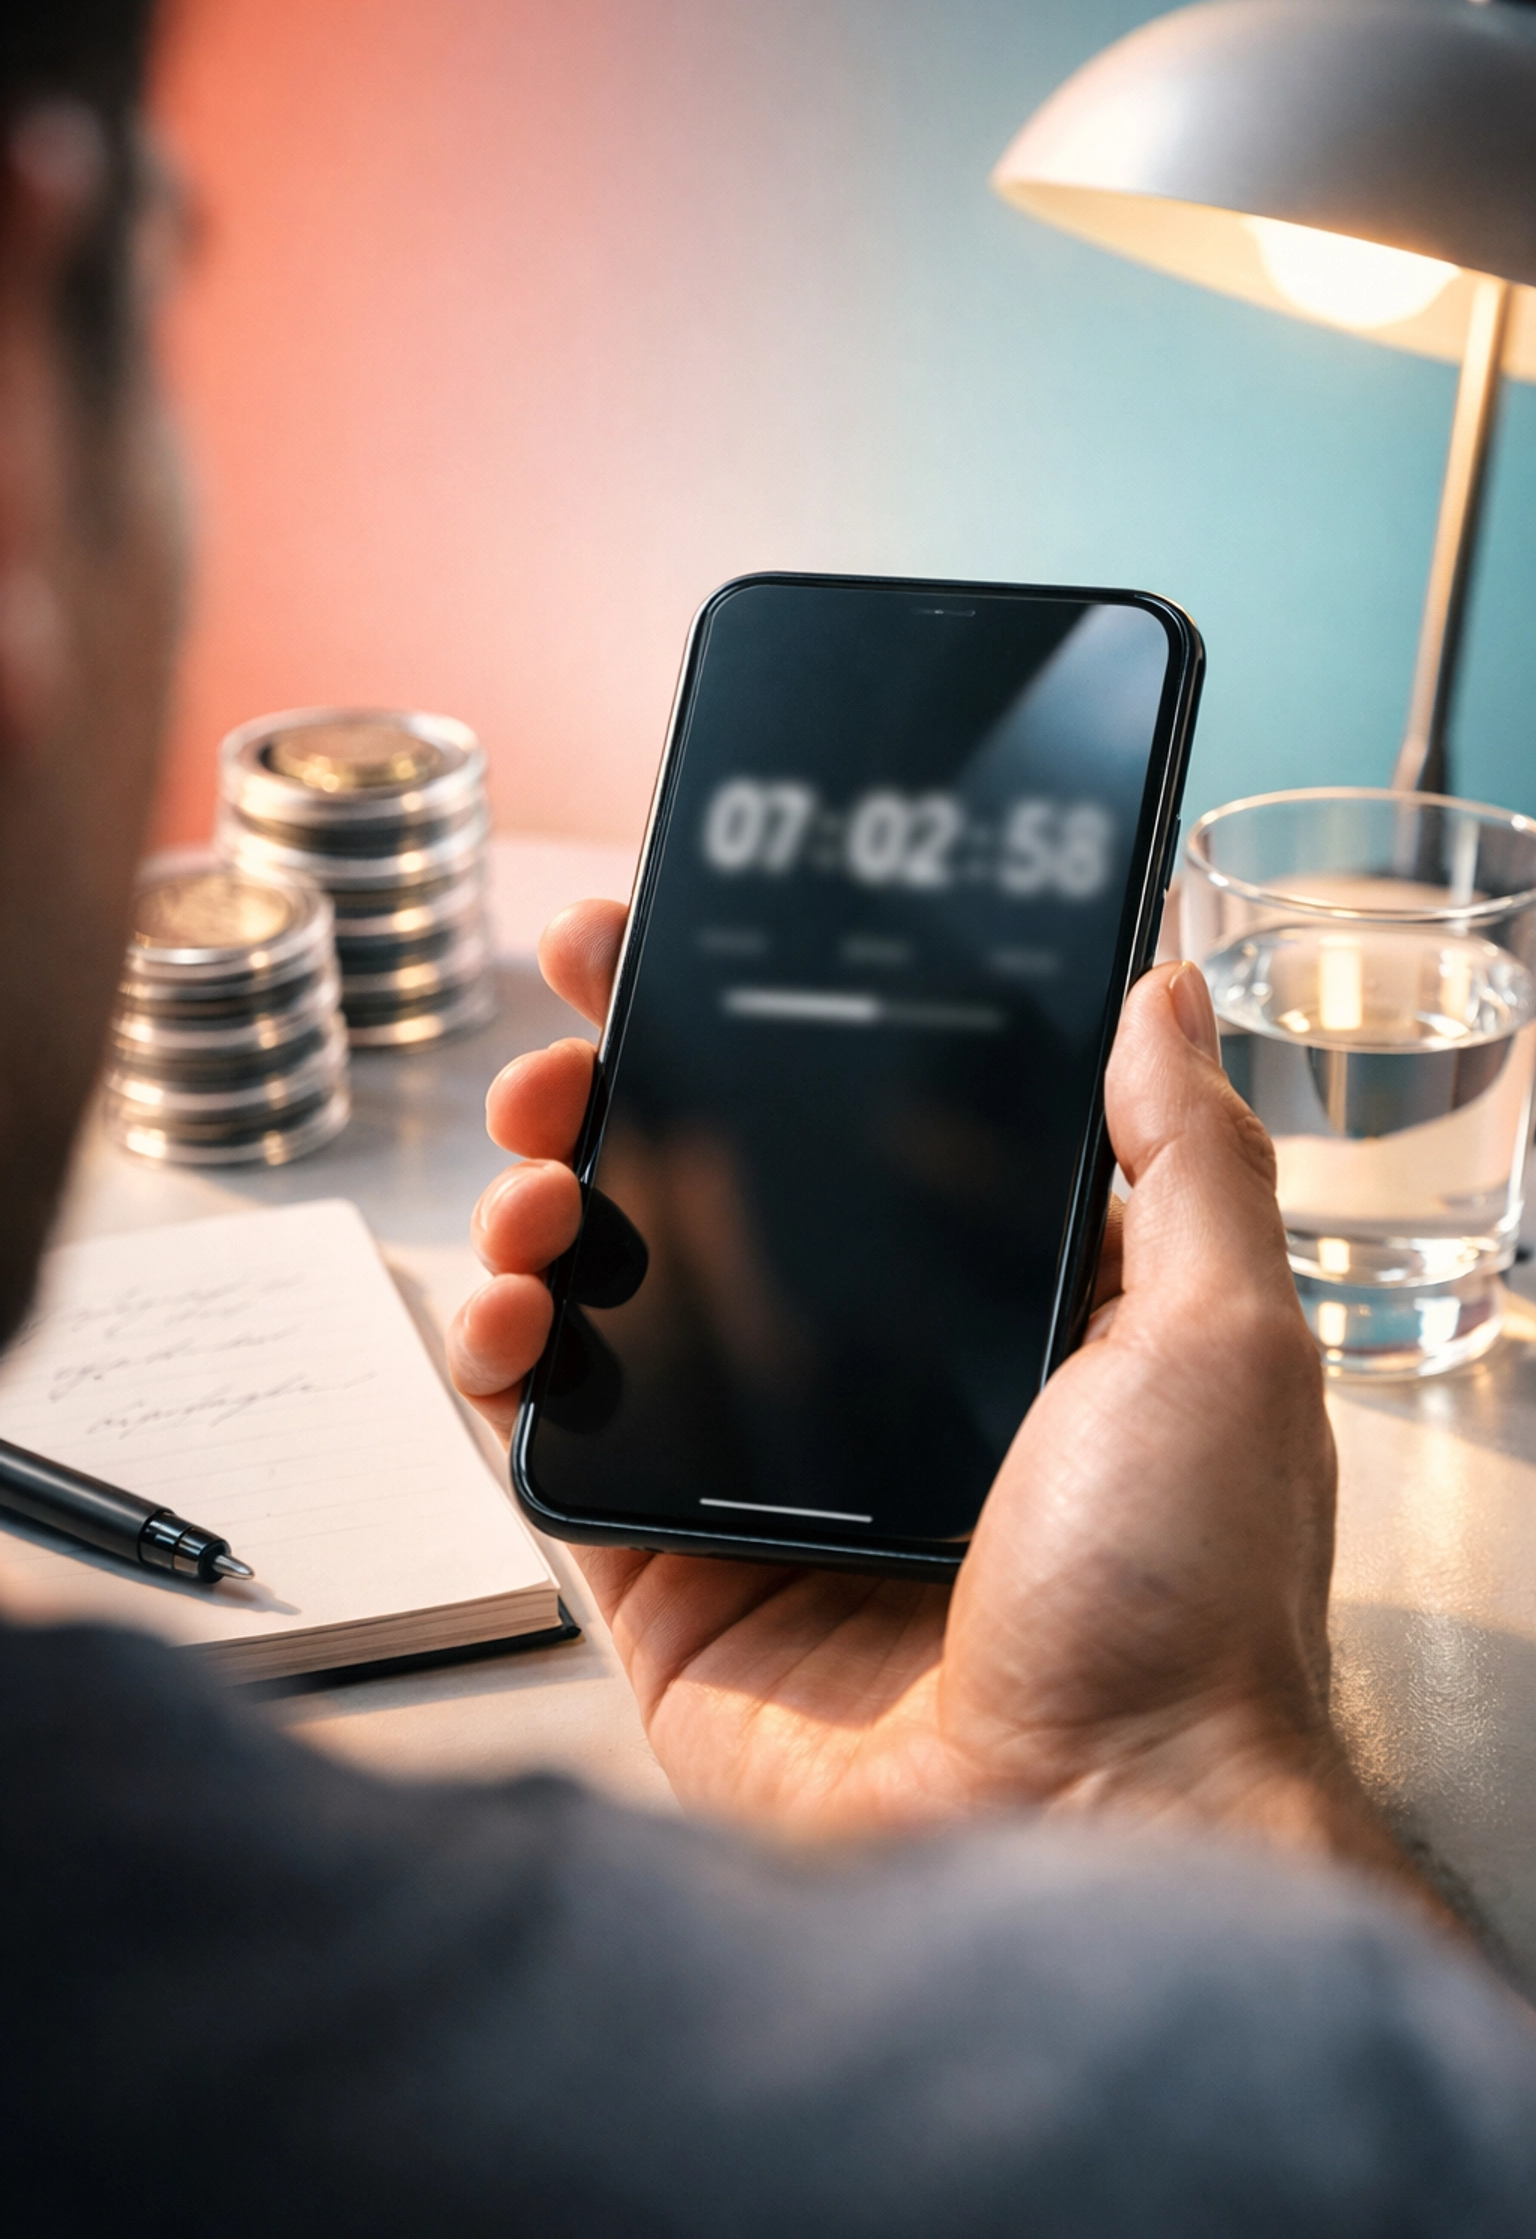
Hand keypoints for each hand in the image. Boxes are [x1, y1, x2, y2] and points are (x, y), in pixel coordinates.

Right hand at [450, 905, 1437, 1918]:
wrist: (1087, 1830)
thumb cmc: (1184, 1597)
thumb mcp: (1220, 1340)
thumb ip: (1184, 1157)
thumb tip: (1160, 990)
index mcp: (1000, 1317)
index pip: (863, 1136)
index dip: (771, 1034)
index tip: (688, 951)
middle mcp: (876, 1385)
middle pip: (714, 1205)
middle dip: (622, 1105)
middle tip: (566, 1053)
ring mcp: (767, 1482)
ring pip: (617, 1309)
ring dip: (545, 1217)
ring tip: (530, 1184)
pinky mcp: (676, 1579)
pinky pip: (563, 1449)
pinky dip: (504, 1369)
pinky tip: (497, 1315)